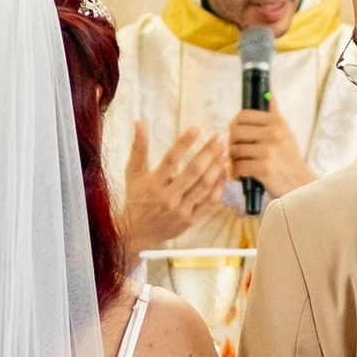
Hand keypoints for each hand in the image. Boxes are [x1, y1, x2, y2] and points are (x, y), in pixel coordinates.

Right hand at [121, 120, 225, 248]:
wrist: (135, 233)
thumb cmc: (135, 199)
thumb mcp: (132, 173)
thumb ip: (138, 148)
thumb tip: (139, 123)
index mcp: (153, 184)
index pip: (171, 159)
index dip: (184, 143)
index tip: (196, 129)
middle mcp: (168, 198)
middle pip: (193, 171)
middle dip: (209, 152)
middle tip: (220, 137)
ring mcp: (181, 210)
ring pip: (204, 186)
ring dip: (217, 167)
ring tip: (224, 152)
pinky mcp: (191, 220)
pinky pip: (210, 202)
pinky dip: (218, 186)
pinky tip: (223, 173)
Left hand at [228, 104, 311, 202]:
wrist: (301, 186)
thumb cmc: (289, 160)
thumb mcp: (285, 132)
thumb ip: (273, 112)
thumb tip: (268, 90)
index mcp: (277, 122)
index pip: (243, 115)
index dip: (234, 125)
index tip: (237, 135)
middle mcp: (274, 133)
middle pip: (235, 132)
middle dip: (232, 144)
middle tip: (236, 153)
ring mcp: (269, 151)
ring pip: (234, 151)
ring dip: (233, 161)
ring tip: (240, 165)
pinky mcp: (264, 169)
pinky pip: (238, 167)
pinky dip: (235, 174)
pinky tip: (241, 176)